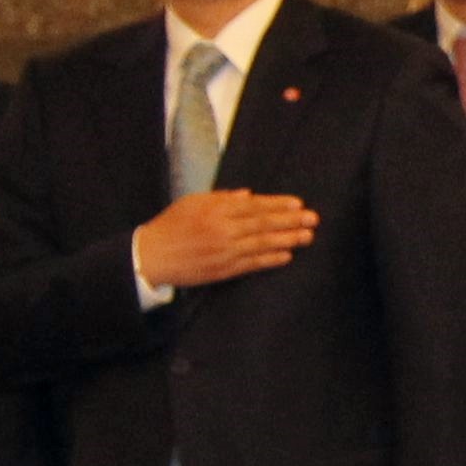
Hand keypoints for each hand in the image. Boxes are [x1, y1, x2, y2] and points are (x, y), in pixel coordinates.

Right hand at [133, 188, 315, 290]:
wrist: (151, 256)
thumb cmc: (171, 226)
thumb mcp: (192, 203)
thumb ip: (221, 198)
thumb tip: (248, 195)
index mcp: (215, 210)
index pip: (254, 206)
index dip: (277, 205)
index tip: (297, 204)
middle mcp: (222, 229)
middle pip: (263, 223)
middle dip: (290, 221)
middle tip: (313, 219)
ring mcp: (224, 250)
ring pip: (261, 244)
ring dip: (287, 240)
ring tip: (307, 236)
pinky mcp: (223, 270)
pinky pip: (252, 264)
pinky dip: (270, 259)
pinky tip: (287, 256)